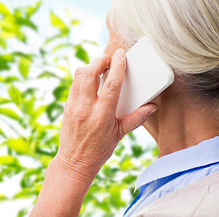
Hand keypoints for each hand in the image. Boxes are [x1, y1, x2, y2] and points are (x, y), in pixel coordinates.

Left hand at [55, 48, 157, 181]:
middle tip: (109, 60)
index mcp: (103, 115)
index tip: (121, 54)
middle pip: (90, 73)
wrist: (74, 162)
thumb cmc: (99, 150)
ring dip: (90, 66)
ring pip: (79, 75)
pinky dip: (83, 77)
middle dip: (100, 60)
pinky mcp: (66, 106)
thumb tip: (152, 107)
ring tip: (101, 68)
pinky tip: (91, 81)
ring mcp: (73, 106)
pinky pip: (74, 84)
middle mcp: (86, 108)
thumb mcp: (120, 135)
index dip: (117, 66)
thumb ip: (136, 118)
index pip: (112, 84)